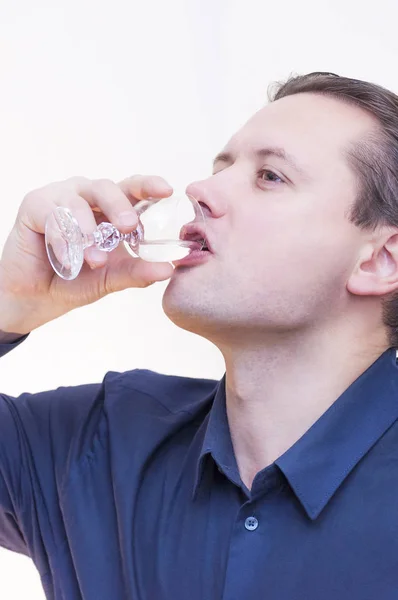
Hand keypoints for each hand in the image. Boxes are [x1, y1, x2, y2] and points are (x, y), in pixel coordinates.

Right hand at [0, 175, 174, 333]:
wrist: (36, 297)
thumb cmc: (75, 280)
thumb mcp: (111, 278)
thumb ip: (137, 273)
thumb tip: (168, 270)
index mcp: (109, 208)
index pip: (132, 189)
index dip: (148, 186)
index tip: (167, 190)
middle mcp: (86, 196)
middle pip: (107, 187)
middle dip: (119, 205)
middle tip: (128, 226)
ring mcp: (60, 197)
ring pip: (78, 200)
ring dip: (88, 232)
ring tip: (94, 260)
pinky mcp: (35, 205)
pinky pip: (52, 215)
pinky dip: (63, 240)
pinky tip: (69, 260)